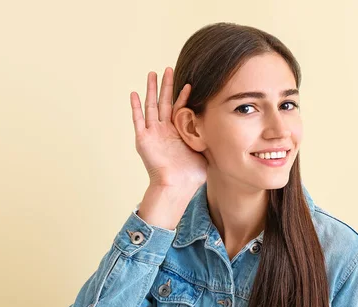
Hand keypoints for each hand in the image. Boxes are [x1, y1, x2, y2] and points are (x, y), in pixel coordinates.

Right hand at [130, 67, 207, 188]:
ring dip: (151, 90)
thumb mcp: (204, 152)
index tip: (189, 83)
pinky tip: (134, 93)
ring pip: (151, 106)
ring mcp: (153, 134)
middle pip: (164, 102)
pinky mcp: (143, 139)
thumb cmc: (191, 175)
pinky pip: (138, 120)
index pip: (180, 109)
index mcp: (178, 133)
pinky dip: (135, 107)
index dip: (183, 96)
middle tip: (168, 69)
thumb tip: (223, 129)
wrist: (177, 186)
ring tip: (152, 74)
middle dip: (166, 86)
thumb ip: (209, 139)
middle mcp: (164, 131)